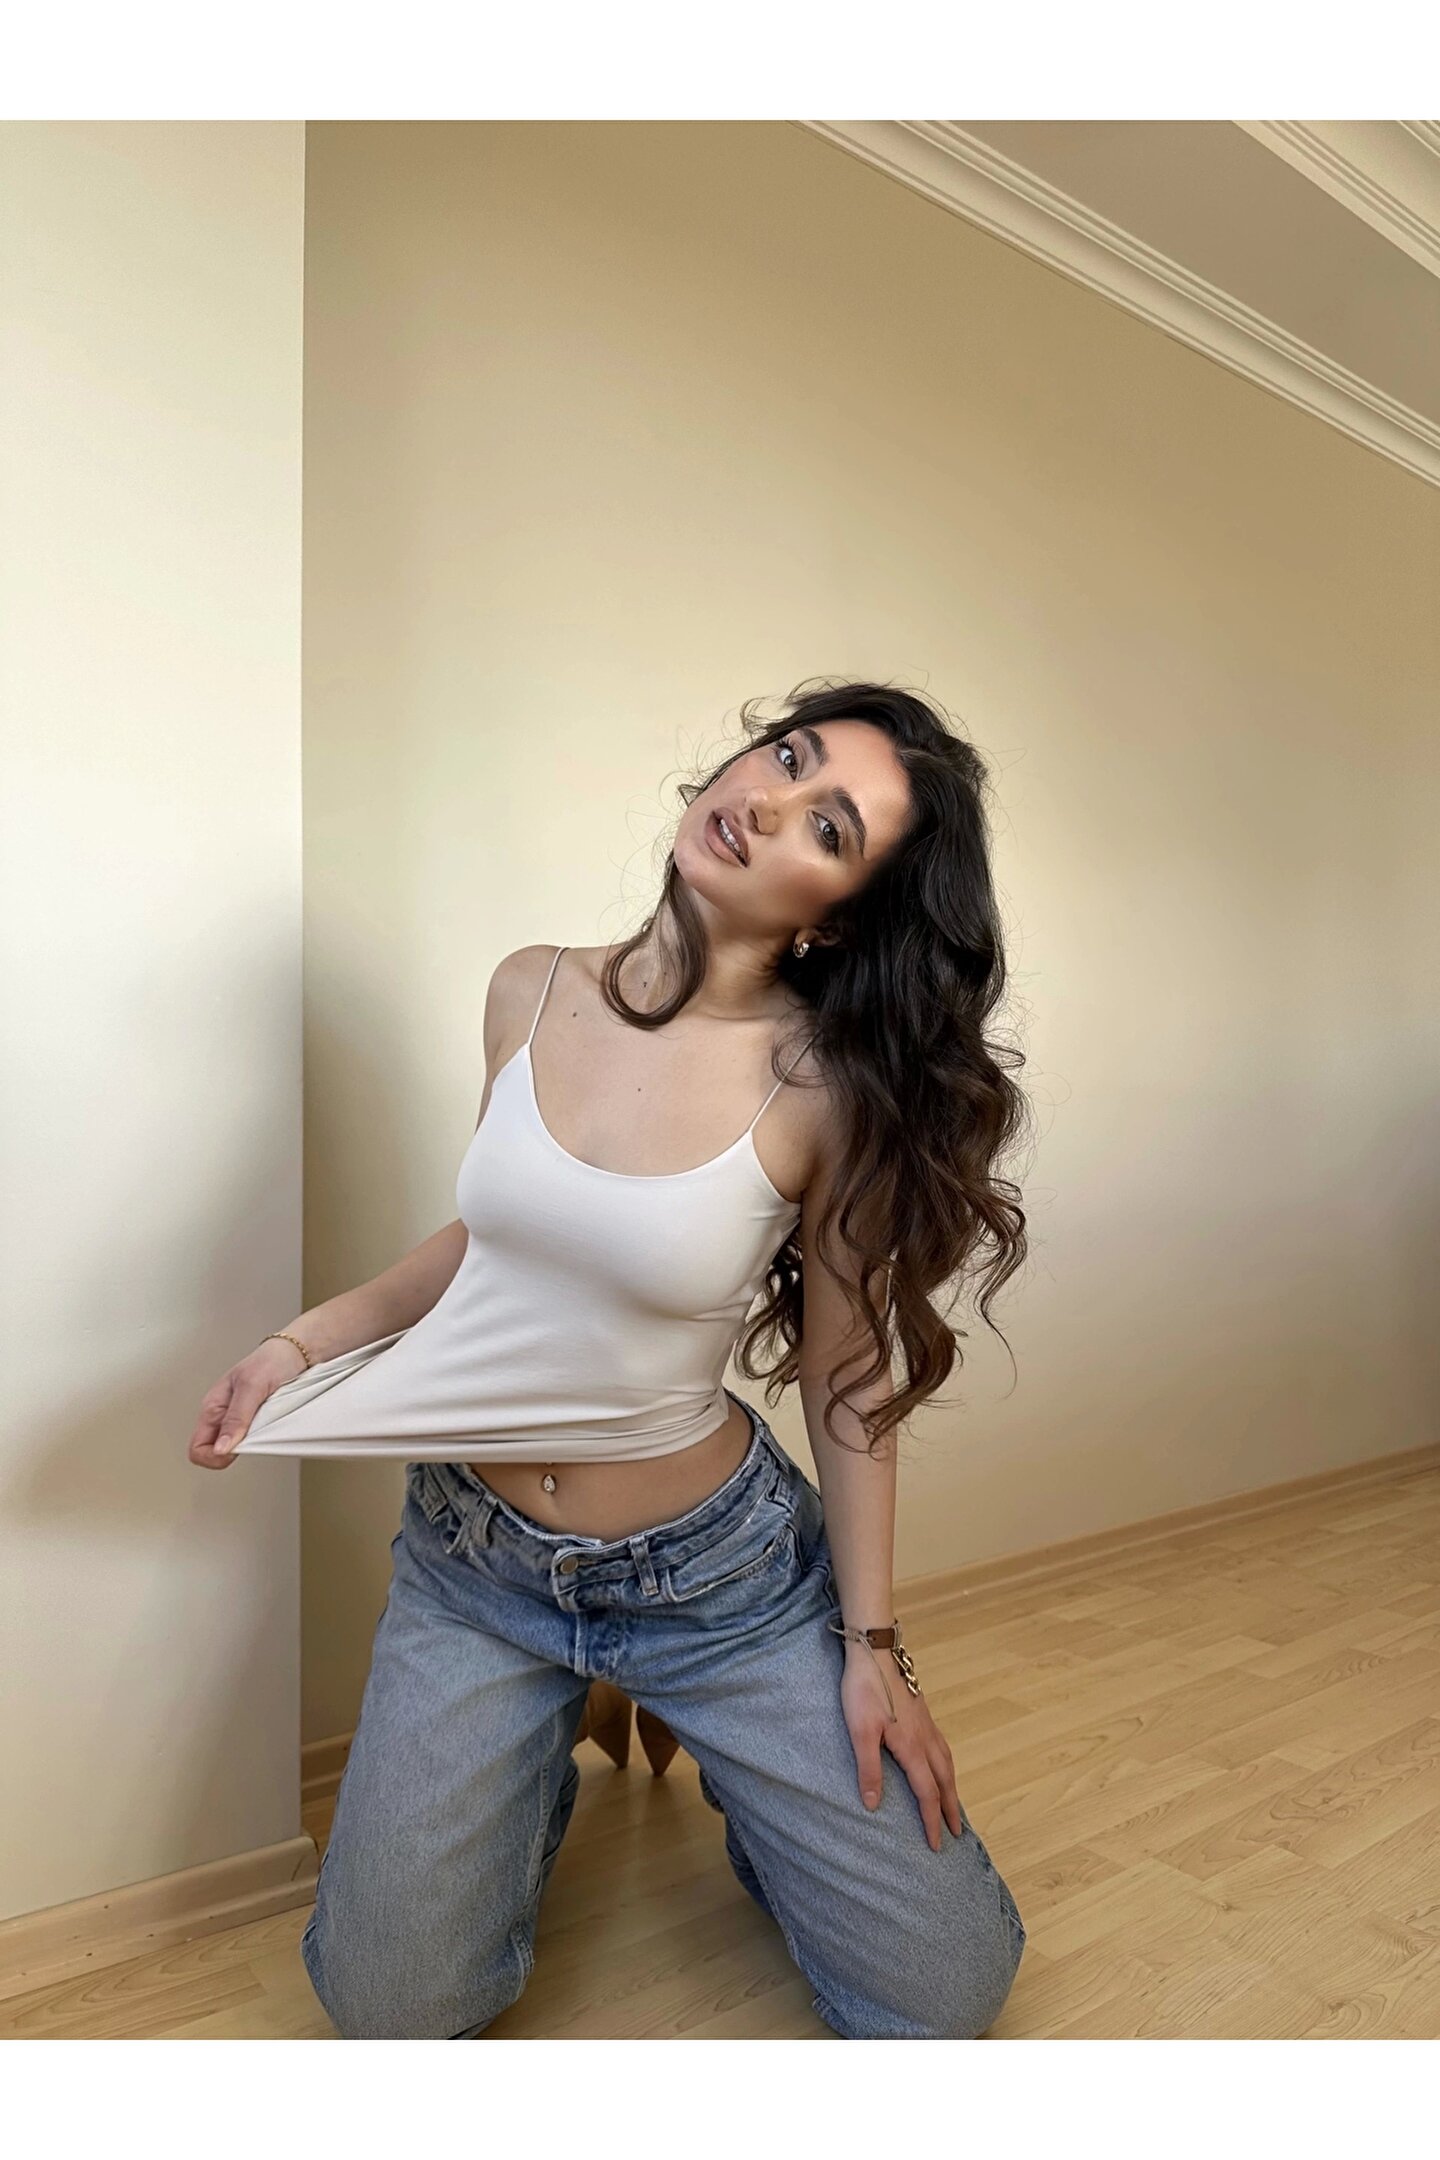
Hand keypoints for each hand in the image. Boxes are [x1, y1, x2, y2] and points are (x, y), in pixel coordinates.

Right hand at [187, 1337, 306, 1470]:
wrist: (296, 1353)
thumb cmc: (271, 1360)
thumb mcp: (252, 1386)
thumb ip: (236, 1417)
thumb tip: (220, 1447)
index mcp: (213, 1407)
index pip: (197, 1448)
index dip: (213, 1456)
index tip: (235, 1450)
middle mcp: (222, 1416)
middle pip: (213, 1453)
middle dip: (232, 1453)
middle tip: (252, 1441)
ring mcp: (238, 1420)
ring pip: (233, 1449)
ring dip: (248, 1447)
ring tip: (263, 1431)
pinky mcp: (255, 1422)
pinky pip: (251, 1442)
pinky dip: (261, 1441)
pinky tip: (269, 1430)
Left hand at [839, 1639, 963, 1853]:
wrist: (875, 1650)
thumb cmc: (864, 1689)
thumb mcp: (860, 1731)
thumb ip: (868, 1768)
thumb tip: (873, 1806)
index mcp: (912, 1747)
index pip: (927, 1793)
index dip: (931, 1821)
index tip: (936, 1846)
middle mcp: (925, 1738)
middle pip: (945, 1780)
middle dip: (950, 1809)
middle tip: (957, 1833)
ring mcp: (927, 1723)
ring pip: (947, 1762)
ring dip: (952, 1787)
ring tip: (953, 1804)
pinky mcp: (923, 1712)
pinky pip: (942, 1747)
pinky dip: (947, 1765)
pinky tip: (940, 1763)